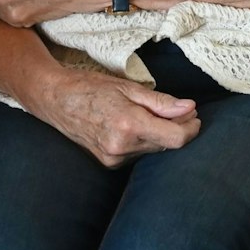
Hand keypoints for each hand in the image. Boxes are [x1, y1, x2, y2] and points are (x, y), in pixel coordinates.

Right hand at [29, 71, 200, 167]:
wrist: (55, 100)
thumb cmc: (90, 87)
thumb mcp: (128, 87)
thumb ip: (161, 102)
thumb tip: (190, 108)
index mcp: (129, 125)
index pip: (176, 138)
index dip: (191, 128)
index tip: (194, 116)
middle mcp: (121, 147)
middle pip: (166, 145)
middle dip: (176, 128)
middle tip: (177, 109)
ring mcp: (113, 158)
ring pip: (153, 150)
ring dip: (159, 135)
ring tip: (149, 114)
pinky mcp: (108, 163)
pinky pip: (138, 153)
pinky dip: (143, 141)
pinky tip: (133, 126)